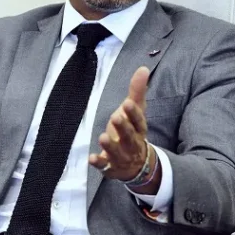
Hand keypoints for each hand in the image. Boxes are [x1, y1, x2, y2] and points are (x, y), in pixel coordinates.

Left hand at [89, 66, 149, 181]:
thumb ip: (137, 91)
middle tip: (115, 117)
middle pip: (129, 136)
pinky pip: (105, 166)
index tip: (128, 104)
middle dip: (123, 128)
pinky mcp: (111, 166)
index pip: (138, 121)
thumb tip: (143, 68)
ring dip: (110, 146)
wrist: (137, 164)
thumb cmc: (132, 131)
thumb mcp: (135, 111)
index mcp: (139, 129)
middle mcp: (132, 143)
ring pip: (117, 152)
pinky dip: (99, 162)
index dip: (134, 113)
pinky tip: (91, 158)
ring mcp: (122, 156)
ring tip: (103, 137)